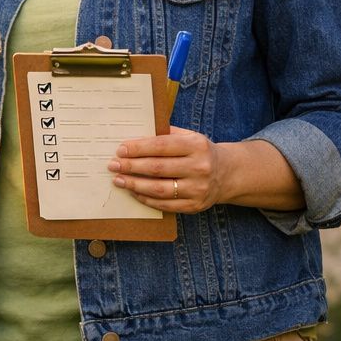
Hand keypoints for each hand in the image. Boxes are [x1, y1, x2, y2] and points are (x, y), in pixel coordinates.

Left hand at [108, 126, 228, 213]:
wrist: (227, 173)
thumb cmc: (199, 152)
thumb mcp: (190, 137)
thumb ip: (166, 135)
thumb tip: (134, 138)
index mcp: (197, 146)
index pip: (162, 146)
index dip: (139, 148)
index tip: (121, 150)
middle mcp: (200, 167)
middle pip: (157, 168)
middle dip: (131, 166)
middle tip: (113, 165)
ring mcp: (198, 189)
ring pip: (159, 189)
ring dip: (134, 185)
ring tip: (119, 180)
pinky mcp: (194, 205)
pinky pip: (164, 204)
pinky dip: (146, 198)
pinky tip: (134, 192)